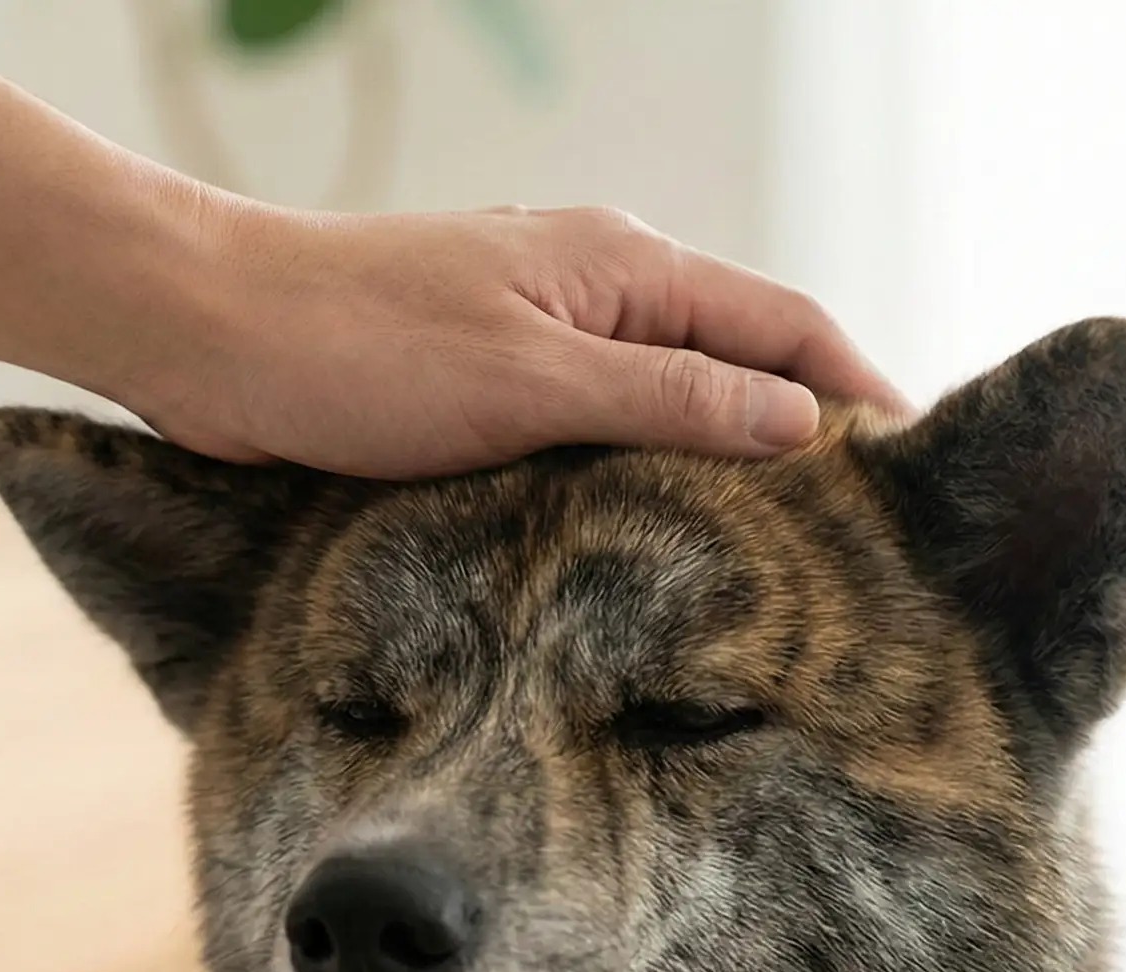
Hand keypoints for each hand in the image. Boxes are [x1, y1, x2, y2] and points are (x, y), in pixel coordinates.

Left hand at [118, 201, 912, 478]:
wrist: (208, 334)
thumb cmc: (356, 348)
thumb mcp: (530, 382)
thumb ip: (668, 401)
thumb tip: (798, 427)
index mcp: (624, 266)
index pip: (788, 325)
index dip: (862, 394)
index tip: (917, 472)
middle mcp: (596, 288)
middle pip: (741, 358)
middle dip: (807, 433)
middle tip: (867, 534)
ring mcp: (543, 333)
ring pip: (672, 398)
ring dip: (726, 459)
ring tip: (783, 551)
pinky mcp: (490, 382)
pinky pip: (602, 426)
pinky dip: (649, 472)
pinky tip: (658, 536)